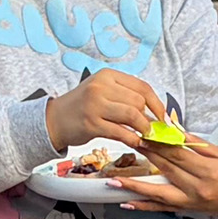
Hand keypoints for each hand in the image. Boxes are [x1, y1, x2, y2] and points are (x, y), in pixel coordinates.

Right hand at [41, 70, 164, 153]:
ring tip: (143, 135)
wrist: (54, 120)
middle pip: (139, 101)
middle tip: (152, 129)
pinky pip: (121, 132)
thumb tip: (154, 112)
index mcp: (107, 76)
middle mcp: (101, 87)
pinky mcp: (91, 124)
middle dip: (149, 118)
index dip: (157, 103)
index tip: (163, 116)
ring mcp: (95, 105)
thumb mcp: (102, 92)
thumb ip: (124, 97)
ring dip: (143, 129)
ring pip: (132, 115)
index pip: (142, 87)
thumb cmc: (81, 107)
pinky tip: (134, 142)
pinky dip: (132, 139)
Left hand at [110, 136, 217, 218]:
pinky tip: (127, 202)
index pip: (178, 153)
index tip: (142, 131)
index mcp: (209, 170)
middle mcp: (197, 188)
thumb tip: (174, 129)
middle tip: (126, 143)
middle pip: (166, 169)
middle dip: (144, 155)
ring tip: (114, 181)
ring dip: (135, 187)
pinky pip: (162, 209)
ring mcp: (191, 202)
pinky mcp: (188, 210)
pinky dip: (144, 206)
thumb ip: (197, 144)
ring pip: (159, 193)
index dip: (159, 143)